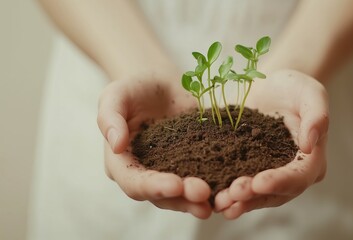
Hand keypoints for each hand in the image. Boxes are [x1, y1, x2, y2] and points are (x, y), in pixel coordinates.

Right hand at [97, 72, 212, 218]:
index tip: (175, 185)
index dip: (153, 186)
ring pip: (180, 195)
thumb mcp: (116, 95)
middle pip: (159, 196)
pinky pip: (200, 179)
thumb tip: (116, 145)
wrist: (161, 83)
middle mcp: (143, 174)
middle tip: (203, 194)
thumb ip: (110, 117)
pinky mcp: (190, 165)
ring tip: (216, 200)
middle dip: (180, 198)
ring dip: (197, 199)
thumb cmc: (134, 88)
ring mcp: (168, 172)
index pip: (133, 181)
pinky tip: (228, 189)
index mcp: (121, 162)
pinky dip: (213, 187)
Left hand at [214, 69, 328, 218]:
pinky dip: (226, 191)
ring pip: (255, 195)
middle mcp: (291, 174)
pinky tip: (212, 195)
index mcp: (311, 159)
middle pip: (275, 193)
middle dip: (253, 197)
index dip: (279, 182)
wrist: (270, 85)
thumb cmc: (294, 87)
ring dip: (238, 201)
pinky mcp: (247, 168)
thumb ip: (317, 116)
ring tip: (220, 202)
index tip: (259, 182)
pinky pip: (237, 183)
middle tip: (233, 195)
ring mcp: (268, 174)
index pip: (298, 177)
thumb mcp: (311, 93)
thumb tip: (309, 145)